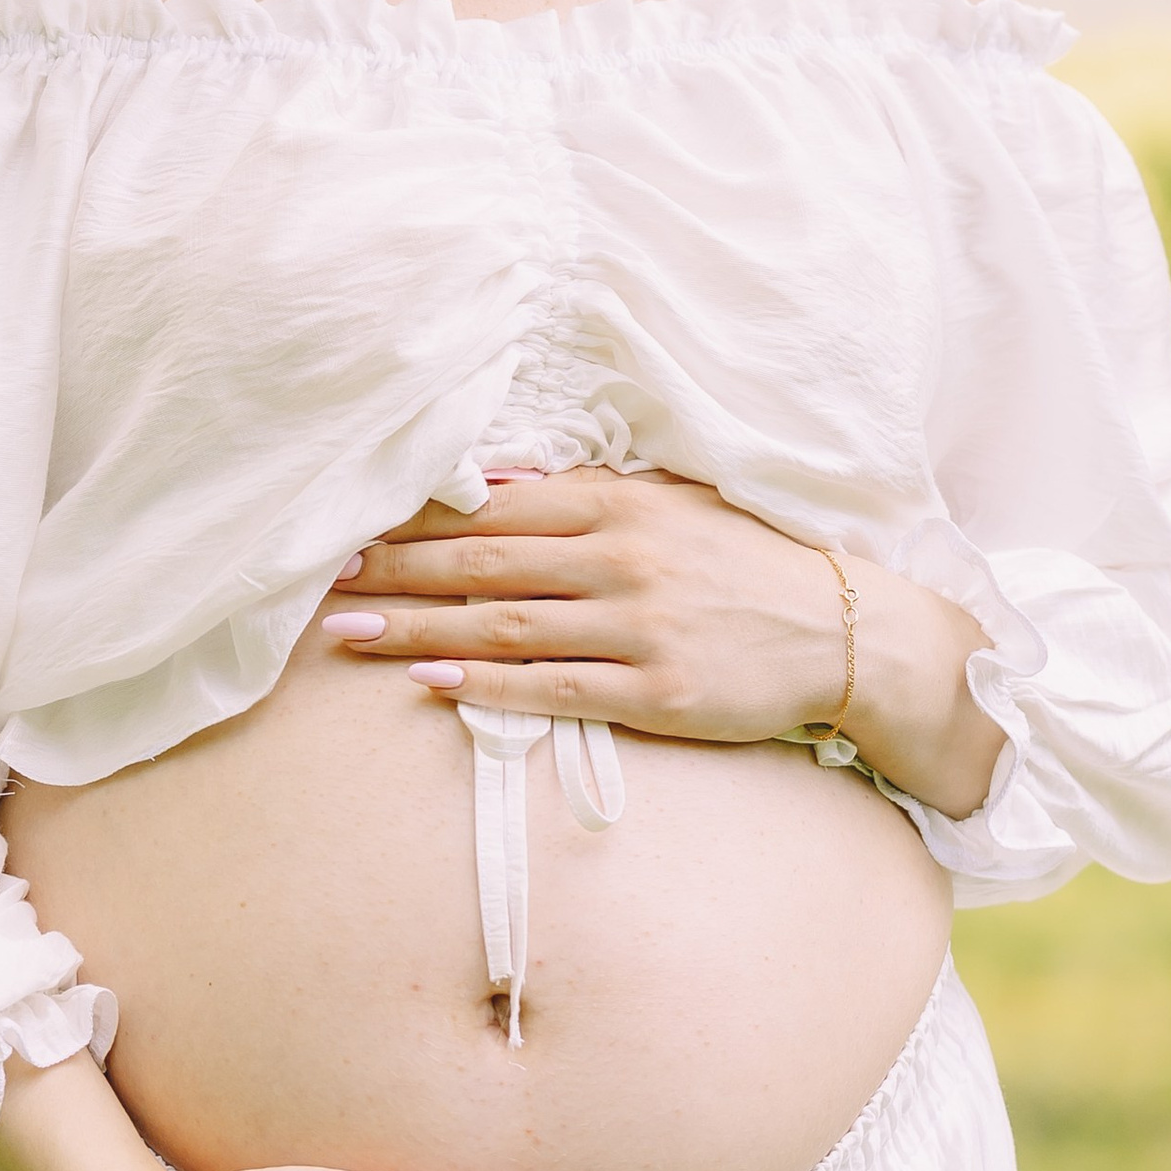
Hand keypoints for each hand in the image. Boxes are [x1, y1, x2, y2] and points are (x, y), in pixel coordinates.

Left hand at [321, 469, 1001, 817]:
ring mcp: (638, 627)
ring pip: (504, 627)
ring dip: (418, 630)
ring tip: (350, 635)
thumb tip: (490, 479)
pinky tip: (432, 682)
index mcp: (622, 506)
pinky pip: (553, 688)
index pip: (498, 509)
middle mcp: (623, 560)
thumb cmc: (746, 564)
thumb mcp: (674, 504)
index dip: (419, 521)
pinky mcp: (656, 690)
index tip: (356, 527)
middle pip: (485, 565)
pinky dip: (488, 684)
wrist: (844, 633)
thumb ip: (585, 492)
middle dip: (397, 572)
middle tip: (327, 581)